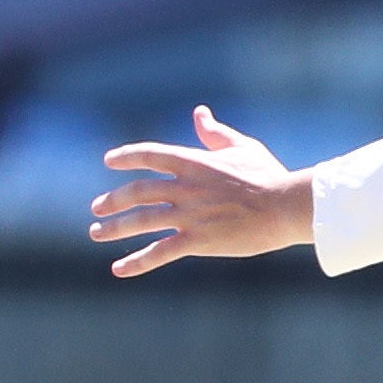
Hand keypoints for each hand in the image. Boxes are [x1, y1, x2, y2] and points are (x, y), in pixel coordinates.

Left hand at [88, 106, 313, 275]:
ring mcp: (189, 215)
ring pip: (141, 221)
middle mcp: (185, 188)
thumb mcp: (241, 147)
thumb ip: (215, 132)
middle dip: (113, 200)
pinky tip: (118, 269)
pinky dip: (136, 262)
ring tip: (96, 233)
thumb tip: (199, 113)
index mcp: (193, 162)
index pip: (150, 155)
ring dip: (114, 228)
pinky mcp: (197, 241)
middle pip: (137, 192)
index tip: (109, 161)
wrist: (285, 206)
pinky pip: (159, 253)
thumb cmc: (268, 175)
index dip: (126, 156)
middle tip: (96, 208)